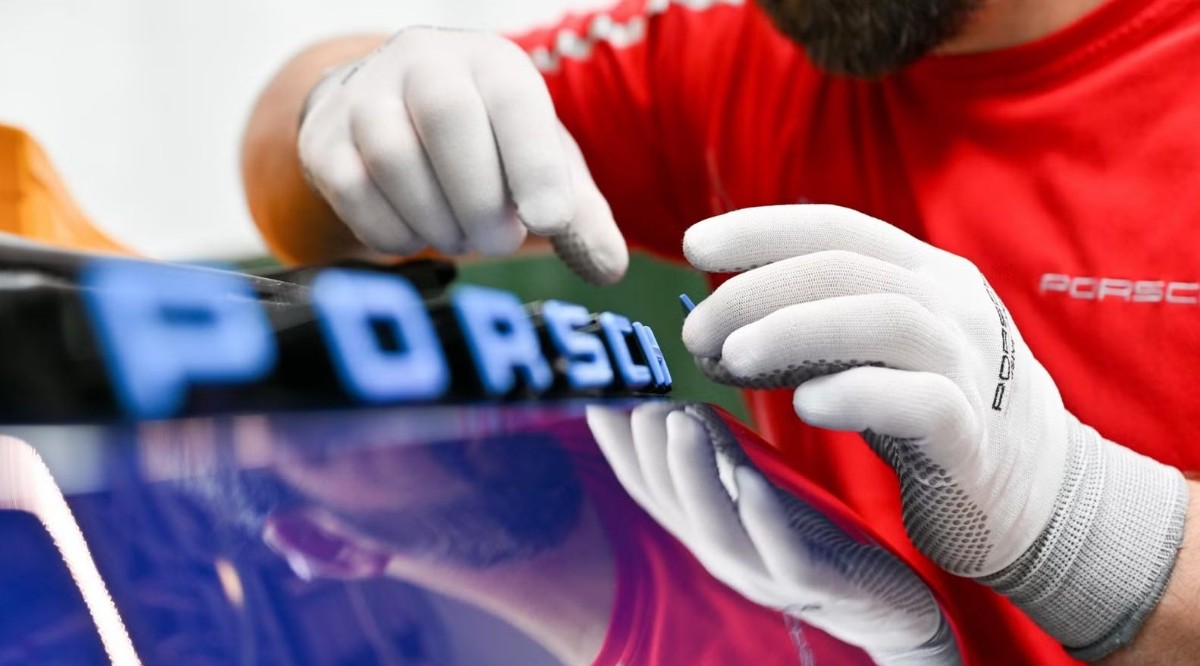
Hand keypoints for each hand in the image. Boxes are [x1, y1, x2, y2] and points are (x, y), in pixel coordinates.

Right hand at [298, 27, 627, 283]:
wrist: (397, 118)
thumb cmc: (487, 147)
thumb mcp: (540, 168)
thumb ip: (580, 217)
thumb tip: (608, 268)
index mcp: (493, 64)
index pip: (514, 101)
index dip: (534, 164)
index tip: (550, 223)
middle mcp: (426, 61)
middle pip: (445, 113)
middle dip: (478, 196)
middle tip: (499, 243)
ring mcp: (365, 95)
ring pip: (391, 153)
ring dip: (435, 217)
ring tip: (459, 237)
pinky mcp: (324, 138)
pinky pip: (351, 188)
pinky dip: (390, 230)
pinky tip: (417, 237)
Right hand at [587, 403, 959, 664]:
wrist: (889, 608)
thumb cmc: (819, 541)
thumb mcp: (759, 488)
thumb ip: (721, 455)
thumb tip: (677, 406)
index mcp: (707, 530)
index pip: (649, 488)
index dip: (619, 448)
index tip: (598, 398)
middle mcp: (724, 555)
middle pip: (672, 506)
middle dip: (649, 453)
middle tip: (639, 400)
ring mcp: (765, 574)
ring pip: (714, 529)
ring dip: (692, 475)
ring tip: (679, 421)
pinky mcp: (814, 585)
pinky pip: (781, 554)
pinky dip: (760, 516)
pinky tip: (750, 478)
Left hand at [680, 204, 1187, 658]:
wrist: (1035, 487)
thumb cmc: (931, 407)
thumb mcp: (876, 348)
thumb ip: (815, 323)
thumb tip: (717, 321)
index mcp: (924, 274)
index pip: (836, 229)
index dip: (761, 229)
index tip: (693, 245)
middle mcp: (951, 306)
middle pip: (847, 270)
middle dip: (758, 291)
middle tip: (697, 331)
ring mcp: (971, 367)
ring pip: (885, 320)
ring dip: (796, 330)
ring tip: (733, 356)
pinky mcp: (973, 436)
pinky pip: (922, 401)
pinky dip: (859, 395)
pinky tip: (807, 406)